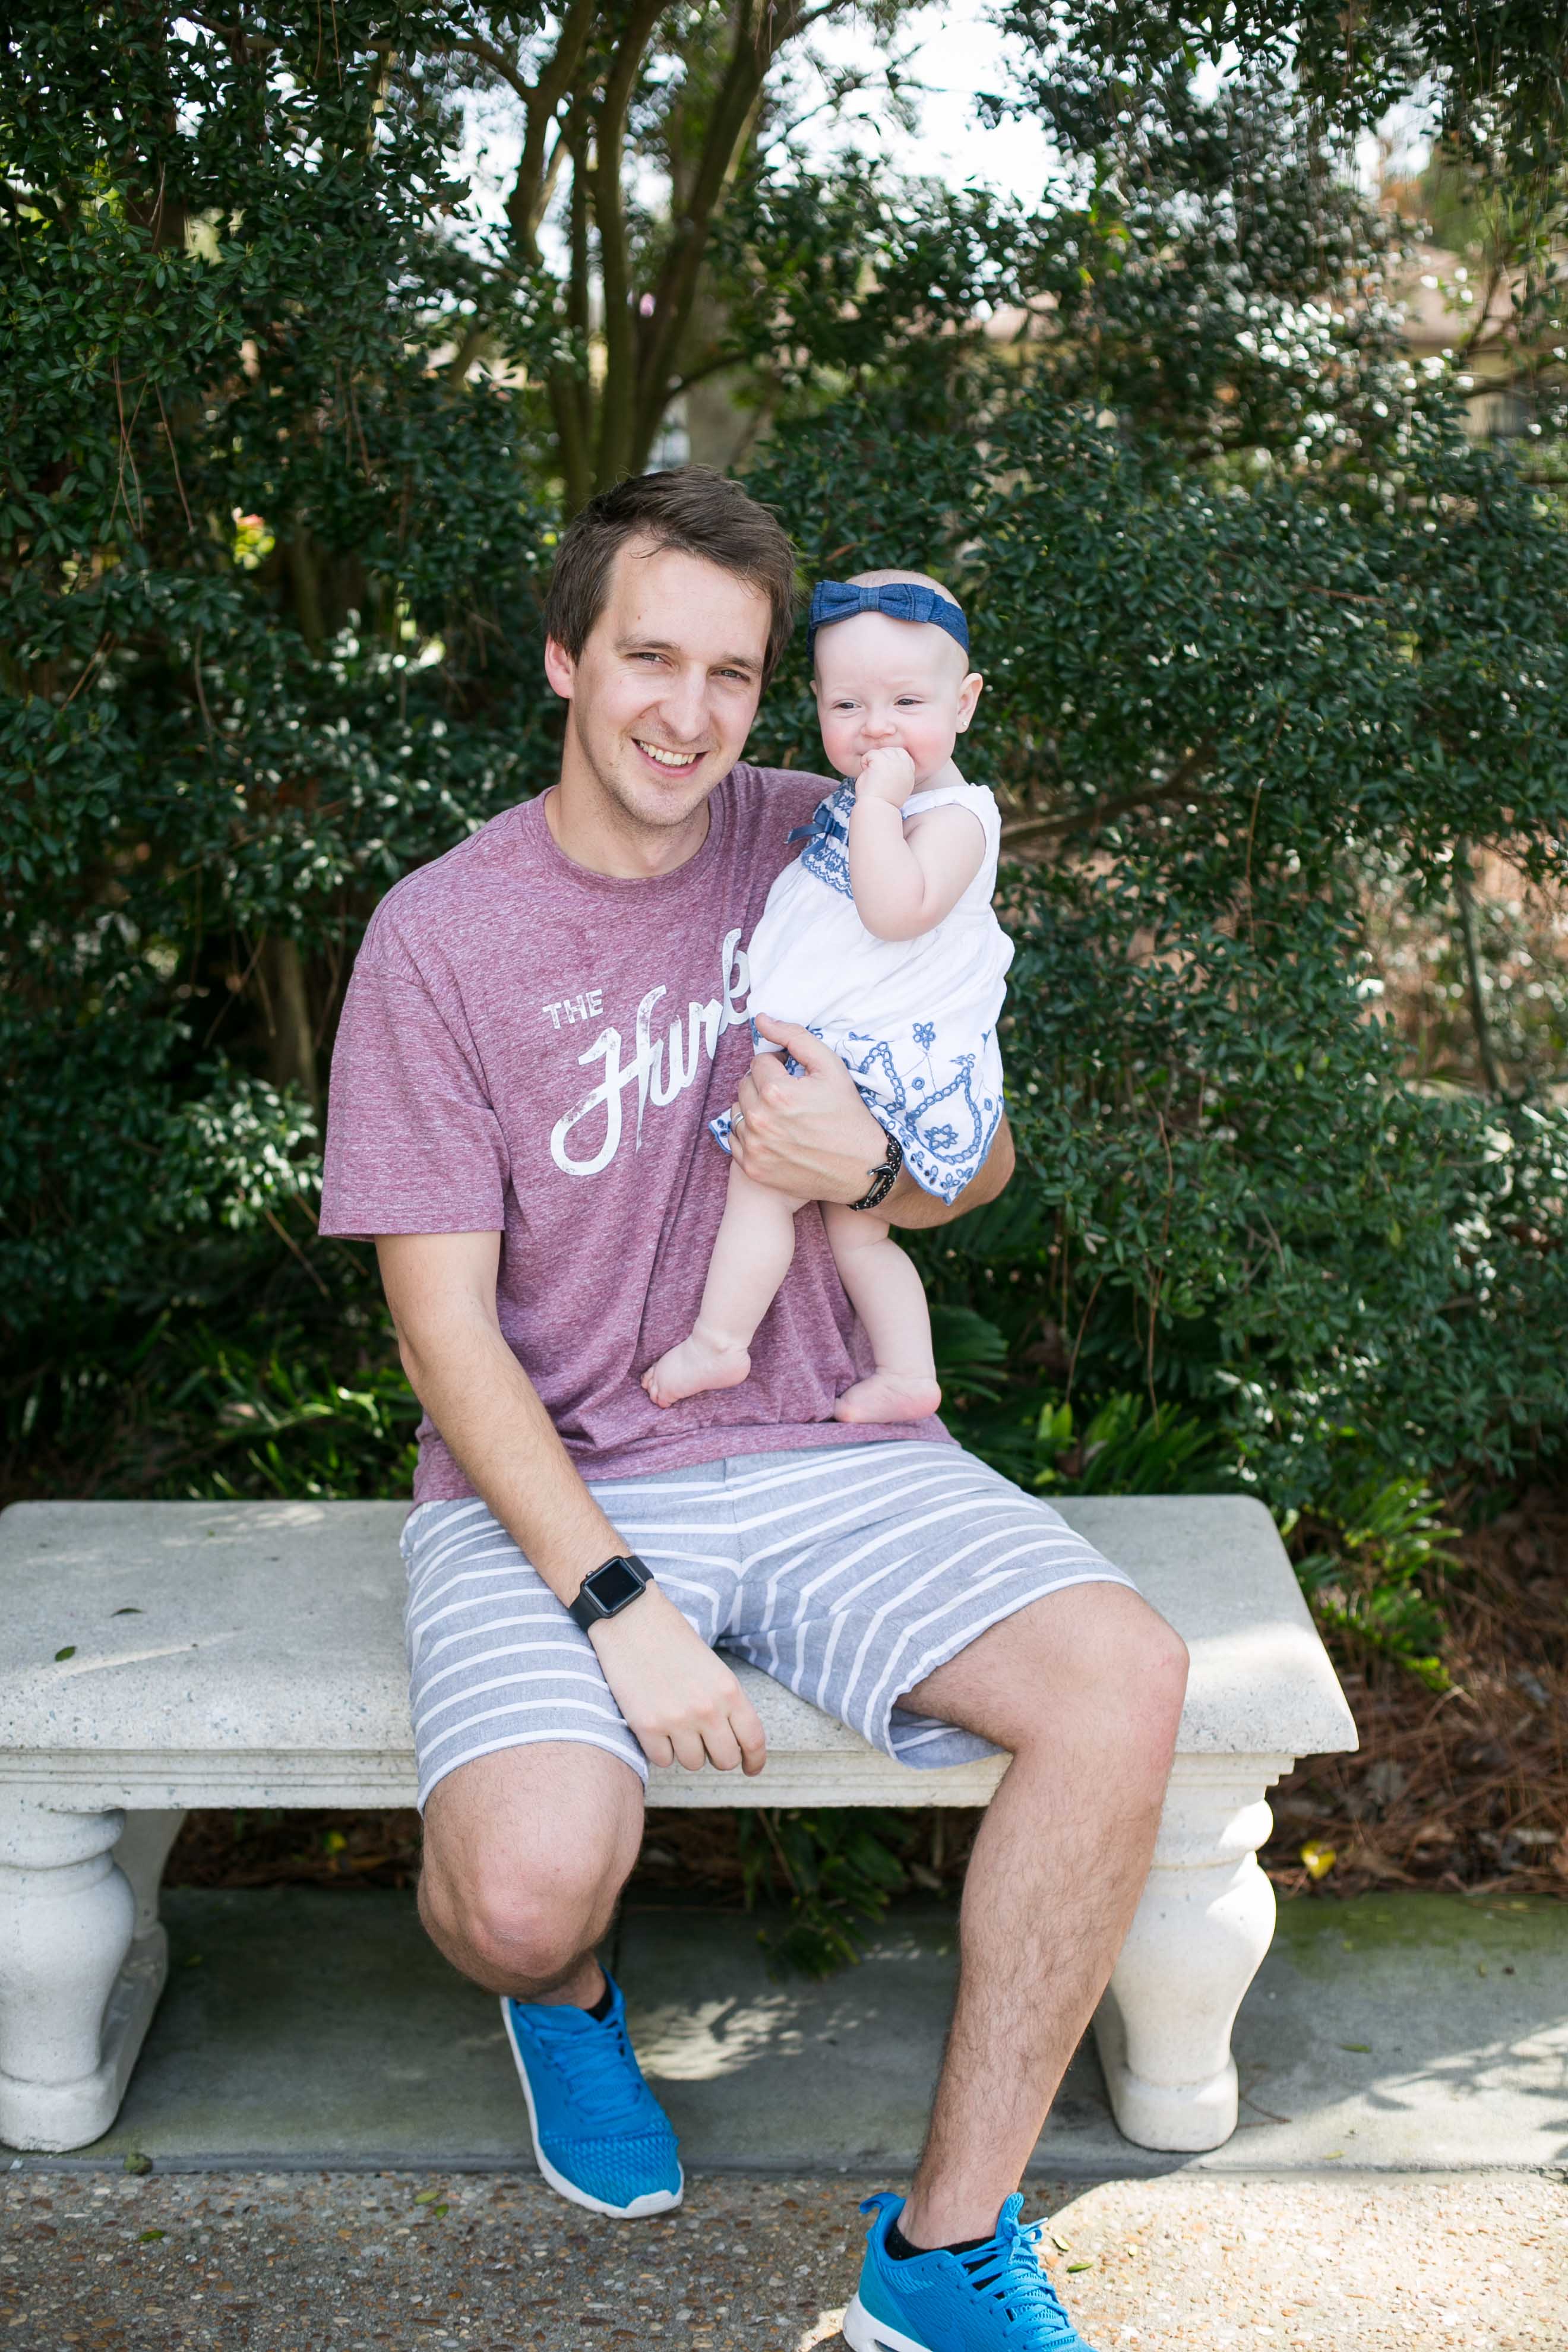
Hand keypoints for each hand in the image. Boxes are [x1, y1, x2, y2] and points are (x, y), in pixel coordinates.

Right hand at [590, 1583, 766, 1773]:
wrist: (631, 1619)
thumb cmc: (672, 1639)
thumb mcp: (712, 1667)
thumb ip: (726, 1702)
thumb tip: (733, 1741)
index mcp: (729, 1690)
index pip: (753, 1741)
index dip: (755, 1760)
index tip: (751, 1768)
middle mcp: (708, 1709)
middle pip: (725, 1760)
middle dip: (717, 1755)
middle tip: (705, 1742)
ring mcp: (677, 1720)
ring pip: (693, 1763)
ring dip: (686, 1751)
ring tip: (675, 1725)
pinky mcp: (646, 1727)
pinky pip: (663, 1761)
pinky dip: (660, 1750)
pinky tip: (655, 1727)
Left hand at [729, 1017, 887, 1202]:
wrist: (861, 1168)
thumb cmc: (848, 1115)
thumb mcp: (831, 1067)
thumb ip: (795, 1037)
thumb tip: (762, 1020)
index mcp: (776, 1092)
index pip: (759, 1062)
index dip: (779, 1065)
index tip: (795, 1077)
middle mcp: (759, 1120)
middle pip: (745, 1084)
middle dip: (764, 1084)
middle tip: (790, 1095)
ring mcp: (754, 1147)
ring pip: (737, 1111)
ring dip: (754, 1107)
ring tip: (781, 1114)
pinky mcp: (752, 1167)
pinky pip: (735, 1139)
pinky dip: (749, 1133)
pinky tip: (774, 1134)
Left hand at [855, 745, 917, 806]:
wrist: (876, 809)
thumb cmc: (882, 800)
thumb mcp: (897, 784)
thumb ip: (898, 771)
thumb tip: (890, 758)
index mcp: (910, 772)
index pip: (901, 753)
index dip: (888, 760)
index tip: (884, 775)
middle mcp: (905, 766)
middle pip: (889, 750)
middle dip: (880, 760)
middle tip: (877, 778)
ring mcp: (894, 762)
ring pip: (879, 752)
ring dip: (872, 763)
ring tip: (873, 778)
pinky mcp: (882, 761)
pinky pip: (870, 754)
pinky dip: (864, 763)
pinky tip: (868, 775)